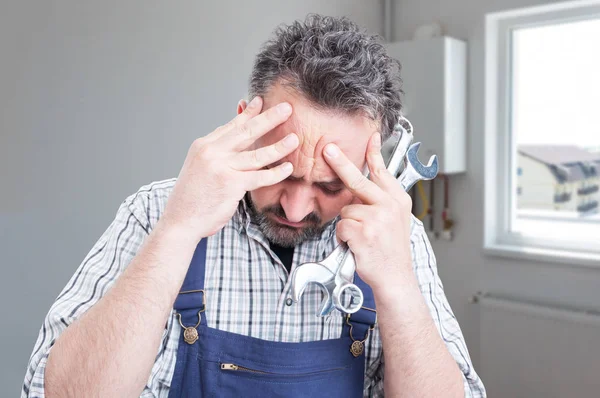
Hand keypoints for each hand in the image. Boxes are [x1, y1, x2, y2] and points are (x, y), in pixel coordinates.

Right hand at [161, 96, 297, 241]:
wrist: (179, 220)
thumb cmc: (191, 198)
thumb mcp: (199, 168)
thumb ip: (216, 154)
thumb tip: (231, 142)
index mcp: (204, 146)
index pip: (231, 125)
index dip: (248, 113)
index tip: (261, 101)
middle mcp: (211, 152)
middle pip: (246, 131)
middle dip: (269, 118)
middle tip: (286, 108)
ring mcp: (221, 166)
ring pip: (256, 153)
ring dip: (279, 146)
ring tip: (295, 139)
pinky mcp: (231, 183)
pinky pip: (259, 176)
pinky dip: (275, 172)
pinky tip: (287, 168)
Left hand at [323, 132, 413, 291]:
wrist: (395, 277)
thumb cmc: (391, 250)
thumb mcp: (395, 220)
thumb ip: (382, 201)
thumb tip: (362, 187)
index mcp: (398, 200)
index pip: (383, 172)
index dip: (374, 153)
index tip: (370, 137)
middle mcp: (389, 206)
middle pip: (358, 180)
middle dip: (339, 163)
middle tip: (327, 149)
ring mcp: (376, 218)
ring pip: (346, 211)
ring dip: (348, 225)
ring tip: (362, 238)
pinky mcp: (362, 231)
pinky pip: (341, 227)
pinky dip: (344, 238)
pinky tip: (358, 245)